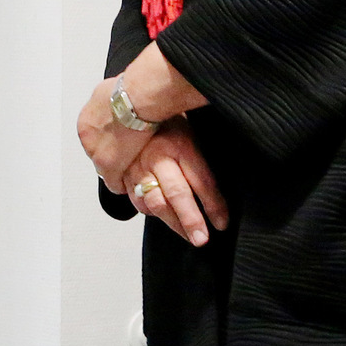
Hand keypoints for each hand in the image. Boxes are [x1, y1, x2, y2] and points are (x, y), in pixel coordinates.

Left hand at [78, 76, 158, 193]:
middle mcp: (87, 134)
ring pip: (104, 166)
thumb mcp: (114, 88)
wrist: (139, 97)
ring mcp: (96, 151)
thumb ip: (112, 99)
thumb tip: (119, 96)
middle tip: (126, 156)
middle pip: (97, 151)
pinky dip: (120, 183)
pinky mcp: (109, 165)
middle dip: (111, 153)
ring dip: (116, 168)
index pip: (94, 135)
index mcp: (87, 117)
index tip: (117, 142)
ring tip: (128, 171)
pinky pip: (112, 181)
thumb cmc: (135, 89)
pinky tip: (128, 185)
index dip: (109, 139)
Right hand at [121, 118, 227, 245]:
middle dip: (191, 220)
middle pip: (177, 194)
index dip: (214, 204)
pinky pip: (136, 200)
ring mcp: (138, 166)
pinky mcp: (122, 173)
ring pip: (155, 202)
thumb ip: (202, 155)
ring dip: (173, 223)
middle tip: (202, 239)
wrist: (130, 106)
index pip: (202, 180)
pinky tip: (162, 217)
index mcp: (180, 144)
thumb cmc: (167, 118)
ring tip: (188, 237)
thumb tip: (223, 185)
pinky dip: (149, 212)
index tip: (222, 222)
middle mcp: (159, 157)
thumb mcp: (191, 128)